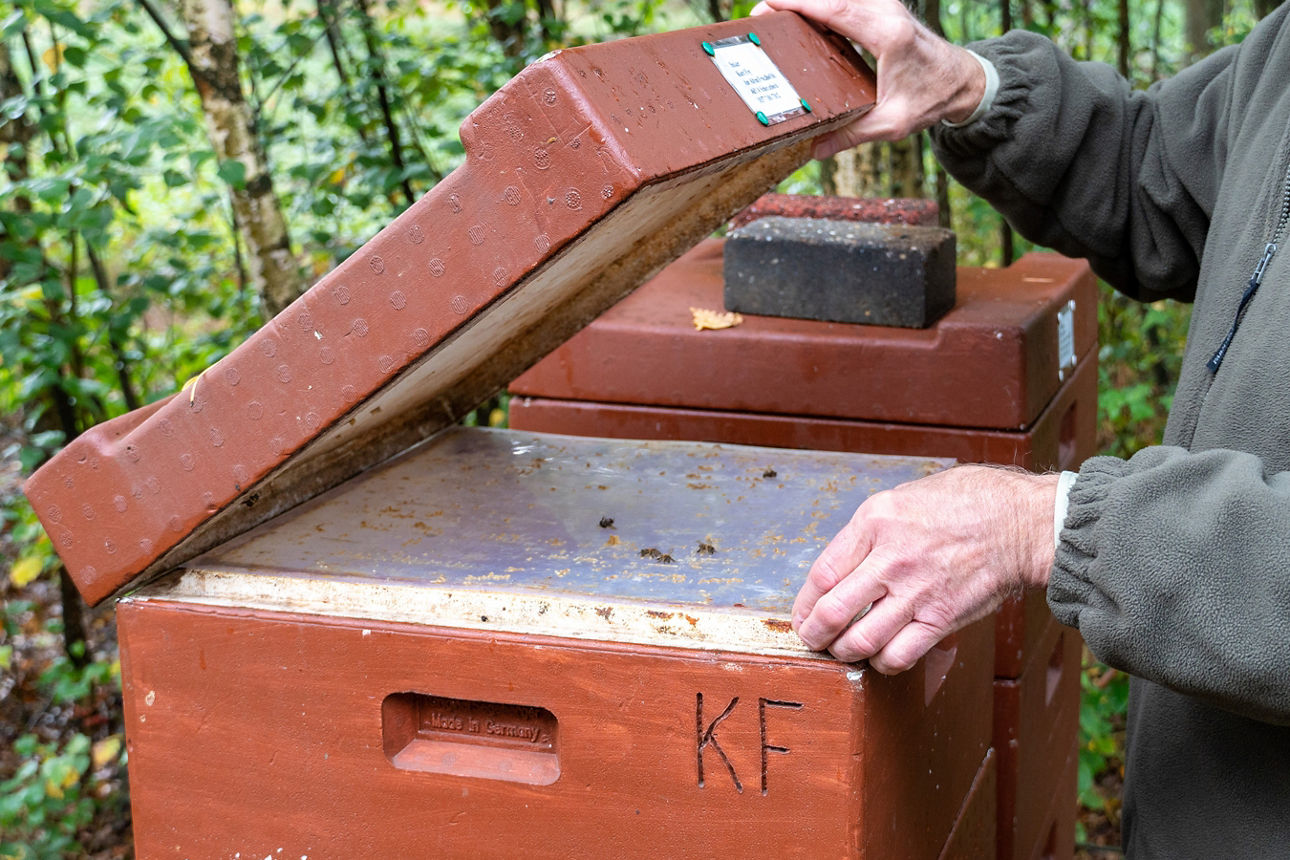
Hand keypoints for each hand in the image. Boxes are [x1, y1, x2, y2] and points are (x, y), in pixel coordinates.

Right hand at [751, 0, 986, 156]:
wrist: (962, 81)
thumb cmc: (931, 99)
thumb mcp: (891, 123)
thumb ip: (851, 134)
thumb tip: (815, 149)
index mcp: (888, 34)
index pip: (835, 8)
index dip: (799, 4)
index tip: (769, 6)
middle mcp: (886, 12)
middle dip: (792, 2)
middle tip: (760, 16)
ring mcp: (885, 6)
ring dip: (806, 3)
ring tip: (775, 17)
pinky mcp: (883, 10)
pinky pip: (846, 2)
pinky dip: (822, 7)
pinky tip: (801, 20)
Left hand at [793, 466, 1058, 672]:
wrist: (1020, 522)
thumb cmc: (966, 503)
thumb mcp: (903, 499)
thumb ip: (869, 532)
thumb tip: (842, 567)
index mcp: (875, 521)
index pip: (821, 573)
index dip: (803, 604)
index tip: (802, 615)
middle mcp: (890, 557)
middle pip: (832, 612)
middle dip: (814, 635)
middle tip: (813, 641)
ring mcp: (916, 591)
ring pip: (860, 641)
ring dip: (845, 653)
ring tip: (844, 651)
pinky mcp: (941, 618)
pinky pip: (899, 655)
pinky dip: (882, 663)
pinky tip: (882, 656)